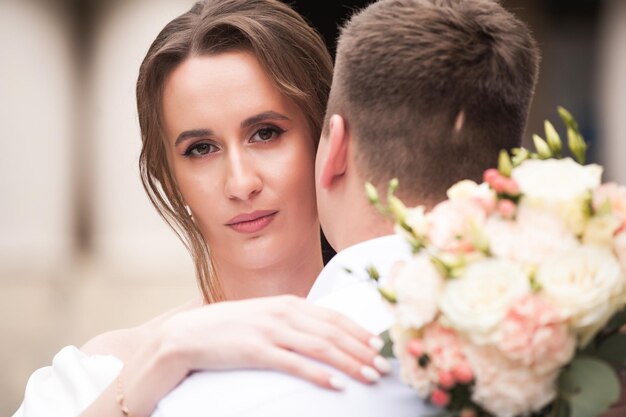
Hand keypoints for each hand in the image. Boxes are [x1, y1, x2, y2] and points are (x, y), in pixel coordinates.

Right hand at [160, 294, 389, 388]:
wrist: (188, 334)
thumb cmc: (230, 327)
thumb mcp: (265, 316)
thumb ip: (292, 320)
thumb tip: (321, 332)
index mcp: (288, 303)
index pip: (333, 317)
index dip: (359, 331)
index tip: (379, 345)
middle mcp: (283, 313)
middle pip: (333, 332)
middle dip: (362, 350)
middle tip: (384, 366)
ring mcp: (270, 331)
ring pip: (321, 347)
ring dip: (350, 363)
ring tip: (370, 376)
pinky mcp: (257, 351)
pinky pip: (295, 364)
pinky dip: (319, 374)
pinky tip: (336, 385)